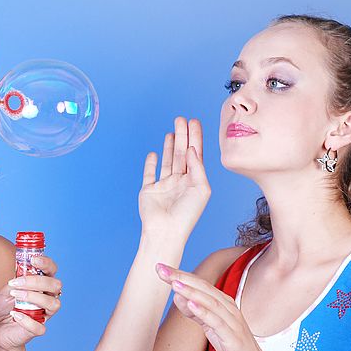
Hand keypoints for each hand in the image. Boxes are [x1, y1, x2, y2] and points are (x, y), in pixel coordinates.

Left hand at [0, 255, 62, 350]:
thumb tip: (20, 277)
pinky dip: (26, 320)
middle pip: (55, 285)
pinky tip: (15, 315)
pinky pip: (40, 326)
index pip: (52, 270)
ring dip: (33, 297)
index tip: (34, 260)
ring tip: (16, 296)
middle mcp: (48, 297)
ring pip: (53, 304)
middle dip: (37, 281)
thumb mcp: (5, 291)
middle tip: (17, 283)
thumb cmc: (4, 307)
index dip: (46, 263)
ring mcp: (45, 313)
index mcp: (41, 285)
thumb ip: (14, 283)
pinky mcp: (39, 329)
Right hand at [139, 117, 210, 241]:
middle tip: (181, 119)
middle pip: (182, 154)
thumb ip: (198, 167)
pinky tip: (154, 153)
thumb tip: (192, 149)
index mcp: (194, 181)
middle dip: (182, 136)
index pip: (196, 155)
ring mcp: (164, 186)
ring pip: (168, 160)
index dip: (195, 138)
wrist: (165, 231)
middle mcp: (180, 182)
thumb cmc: (187, 214)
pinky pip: (150, 173)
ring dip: (170, 146)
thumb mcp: (201, 188)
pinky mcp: (149, 190)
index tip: (194, 122)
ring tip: (172, 131)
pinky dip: (151, 163)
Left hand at [155, 262, 279, 350]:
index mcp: (224, 304)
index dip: (180, 275)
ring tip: (174, 283)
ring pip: (210, 302)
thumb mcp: (211, 327)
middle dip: (181, 278)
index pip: (200, 284)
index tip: (160, 268)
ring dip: (191, 291)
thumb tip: (178, 296)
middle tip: (161, 270)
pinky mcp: (233, 338)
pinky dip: (203, 312)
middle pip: (204, 288)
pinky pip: (217, 322)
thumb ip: (196, 312)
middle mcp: (229, 308)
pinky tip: (190, 304)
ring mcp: (233, 322)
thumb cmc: (233, 347)